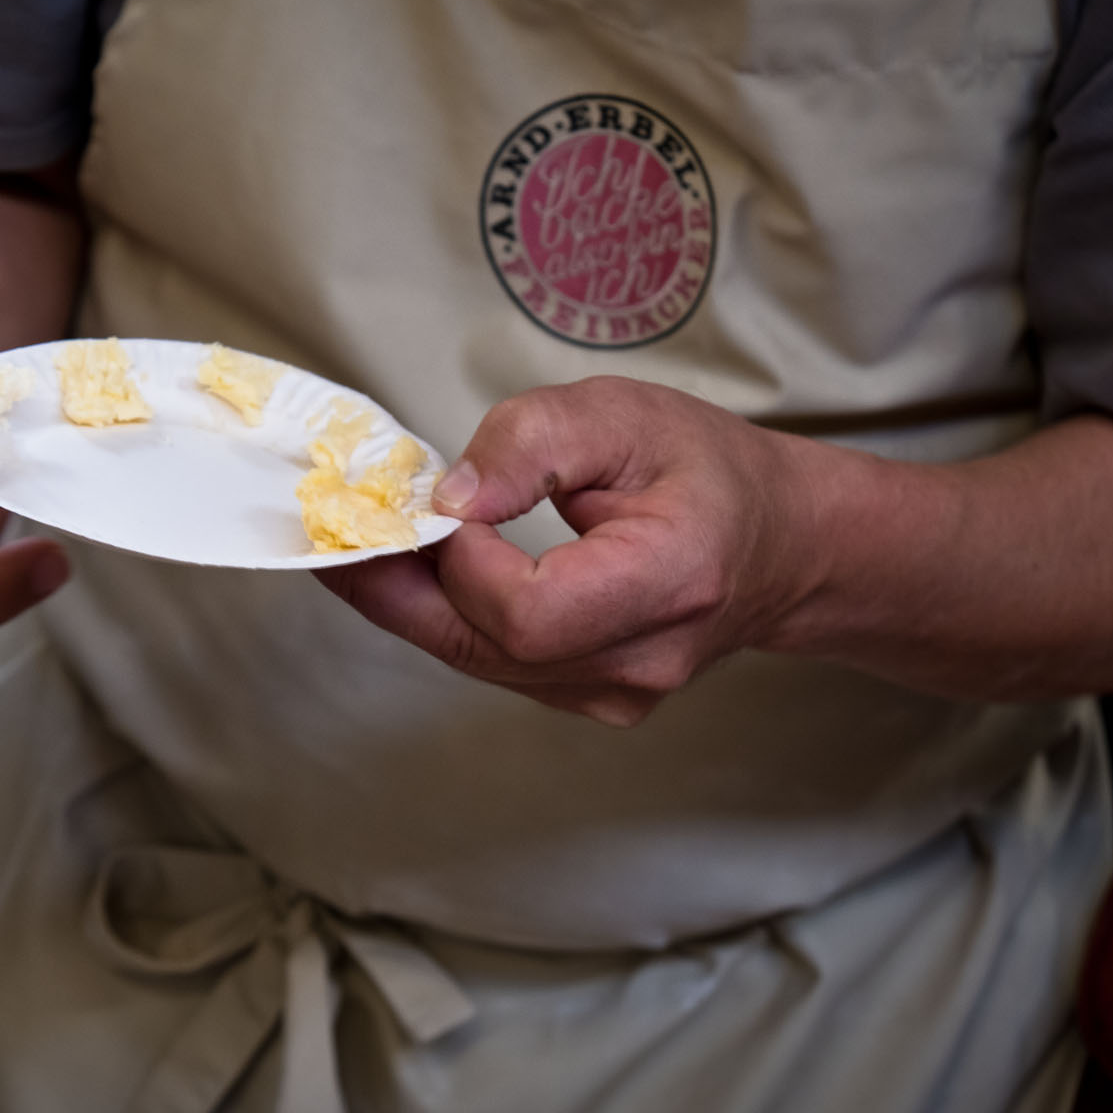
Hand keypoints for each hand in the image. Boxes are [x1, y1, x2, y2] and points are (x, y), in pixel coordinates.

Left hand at [316, 377, 819, 725]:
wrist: (779, 546)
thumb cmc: (707, 471)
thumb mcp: (625, 414)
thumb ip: (534, 442)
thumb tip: (447, 498)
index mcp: (667, 585)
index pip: (526, 611)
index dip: (461, 561)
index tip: (437, 500)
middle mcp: (638, 662)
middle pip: (483, 648)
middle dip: (395, 587)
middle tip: (333, 533)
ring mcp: (612, 695)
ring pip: (476, 660)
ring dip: (409, 601)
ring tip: (363, 543)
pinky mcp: (586, 698)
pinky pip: (491, 663)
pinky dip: (444, 615)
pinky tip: (415, 571)